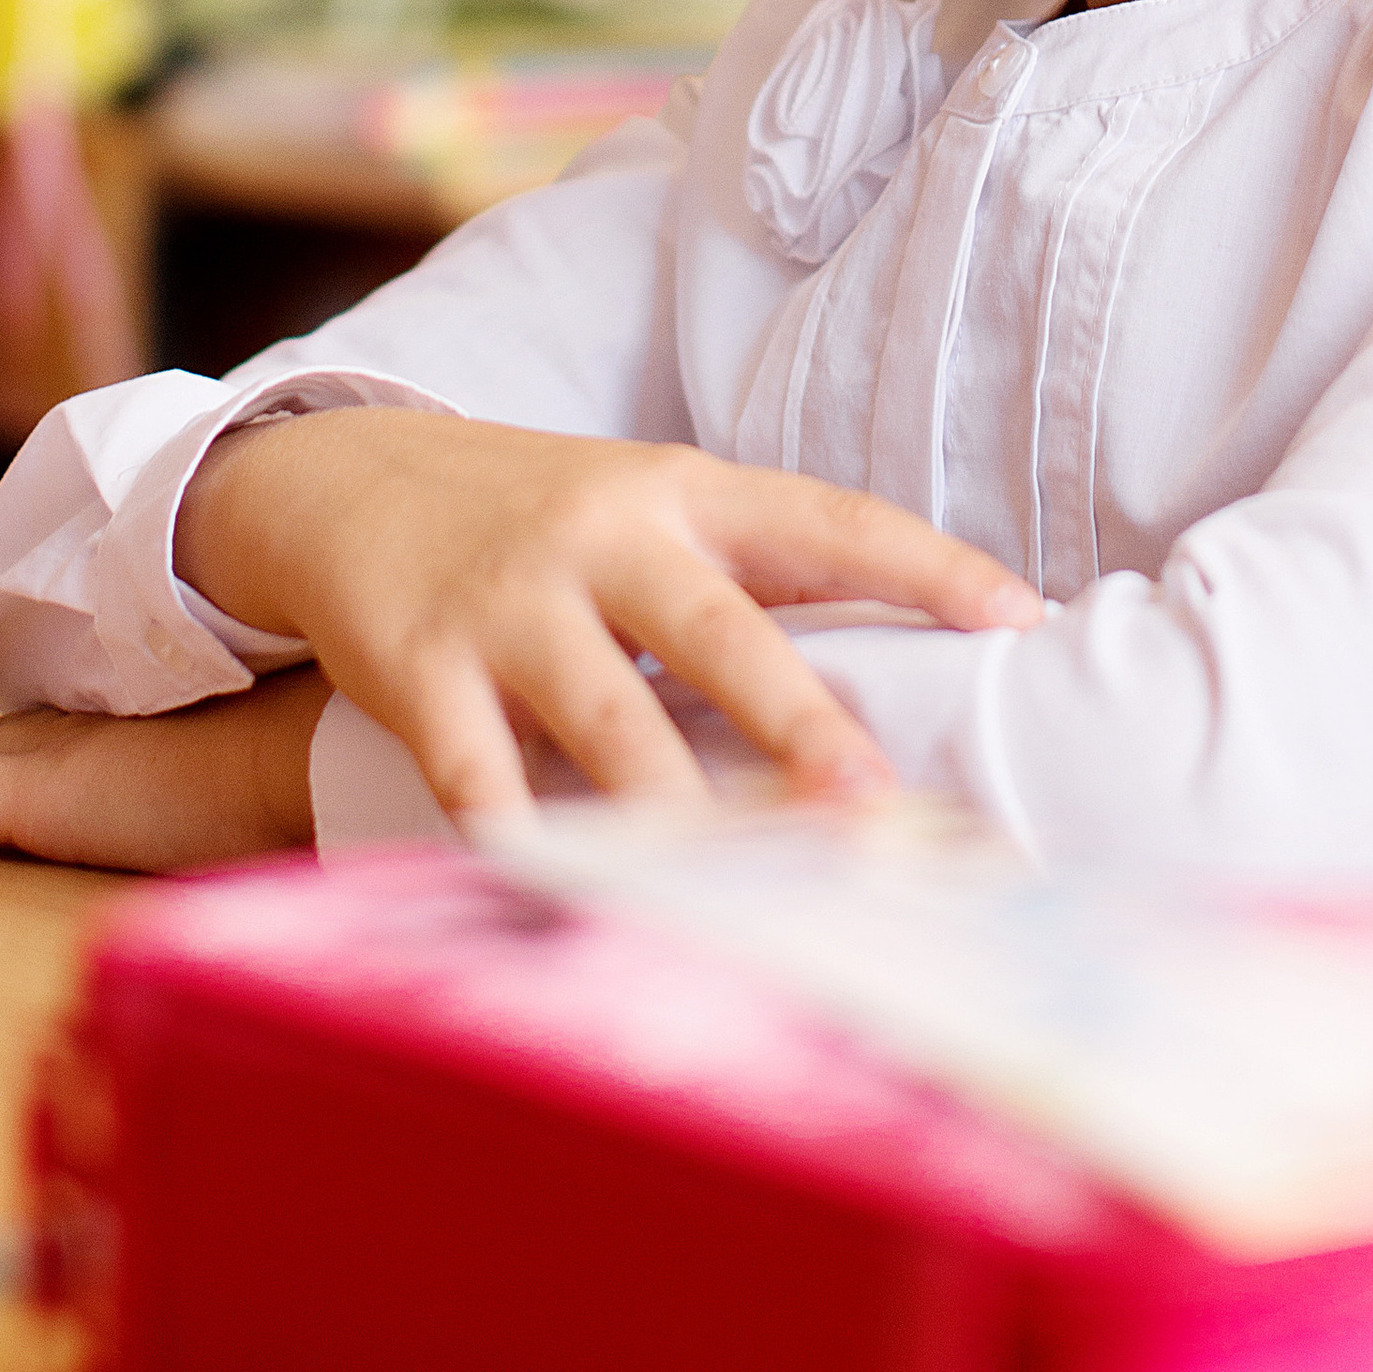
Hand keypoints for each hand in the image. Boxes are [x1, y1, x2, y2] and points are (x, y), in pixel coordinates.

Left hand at [0, 666, 328, 871]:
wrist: (307, 749)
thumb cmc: (315, 768)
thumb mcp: (279, 783)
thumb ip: (263, 790)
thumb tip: (292, 813)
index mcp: (148, 730)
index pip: (56, 733)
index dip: (7, 738)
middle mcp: (90, 731)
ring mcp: (55, 758)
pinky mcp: (28, 796)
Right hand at [176, 411, 1041, 820]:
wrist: (349, 477)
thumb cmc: (538, 521)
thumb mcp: (645, 512)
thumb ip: (745, 582)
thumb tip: (889, 692)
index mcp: (685, 492)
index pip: (829, 520)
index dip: (927, 565)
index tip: (1023, 616)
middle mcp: (607, 537)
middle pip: (724, 632)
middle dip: (803, 722)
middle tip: (876, 800)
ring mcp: (511, 602)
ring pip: (611, 720)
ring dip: (679, 811)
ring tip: (739, 887)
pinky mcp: (420, 666)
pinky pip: (480, 774)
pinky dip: (521, 840)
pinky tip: (564, 894)